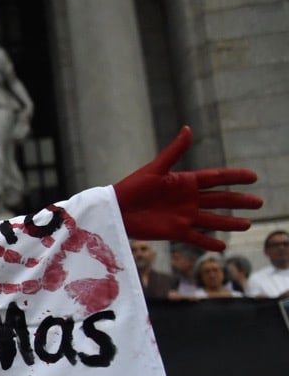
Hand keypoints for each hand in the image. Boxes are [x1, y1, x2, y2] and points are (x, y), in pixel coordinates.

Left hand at [113, 126, 260, 251]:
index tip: (253, 177)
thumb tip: (188, 128)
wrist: (116, 210)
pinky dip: (209, 243)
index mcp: (185, 182)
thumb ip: (174, 152)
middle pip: (220, 200)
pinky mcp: (175, 232)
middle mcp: (188, 199)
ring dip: (230, 223)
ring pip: (213, 220)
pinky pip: (196, 238)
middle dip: (239, 201)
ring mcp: (183, 216)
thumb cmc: (132, 187)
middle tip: (260, 203)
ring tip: (248, 224)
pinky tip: (222, 246)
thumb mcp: (155, 168)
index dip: (235, 177)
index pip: (216, 178)